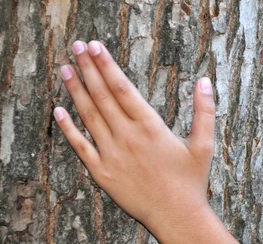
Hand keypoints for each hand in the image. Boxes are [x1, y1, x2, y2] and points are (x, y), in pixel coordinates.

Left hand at [53, 40, 228, 241]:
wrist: (176, 216)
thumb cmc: (191, 180)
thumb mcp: (204, 144)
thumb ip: (204, 111)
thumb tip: (204, 81)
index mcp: (150, 126)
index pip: (123, 88)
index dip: (107, 66)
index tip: (96, 47)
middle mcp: (127, 137)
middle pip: (103, 96)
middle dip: (88, 69)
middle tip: (77, 46)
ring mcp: (111, 155)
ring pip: (89, 116)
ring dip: (76, 91)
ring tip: (65, 69)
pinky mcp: (102, 173)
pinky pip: (80, 147)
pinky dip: (68, 129)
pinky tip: (58, 111)